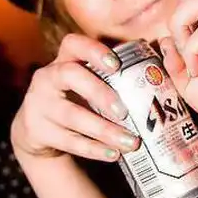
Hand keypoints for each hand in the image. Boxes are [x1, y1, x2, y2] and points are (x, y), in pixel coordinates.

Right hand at [11, 34, 139, 161]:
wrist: (36, 127)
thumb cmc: (74, 98)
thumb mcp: (85, 82)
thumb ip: (111, 78)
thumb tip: (161, 75)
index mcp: (63, 59)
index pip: (73, 43)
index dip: (94, 51)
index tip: (116, 65)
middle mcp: (47, 77)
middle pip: (69, 75)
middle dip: (99, 92)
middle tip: (124, 111)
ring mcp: (38, 104)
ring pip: (71, 115)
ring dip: (104, 130)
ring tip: (131, 142)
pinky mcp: (36, 130)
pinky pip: (67, 140)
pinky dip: (93, 149)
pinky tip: (113, 154)